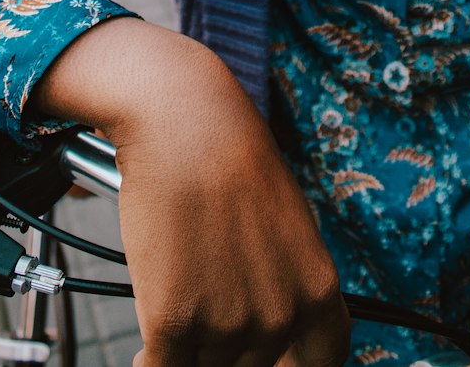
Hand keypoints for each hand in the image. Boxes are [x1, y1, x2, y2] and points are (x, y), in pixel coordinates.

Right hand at [31, 18, 349, 366]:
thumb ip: (286, 280)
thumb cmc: (230, 158)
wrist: (186, 125)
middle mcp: (279, 316)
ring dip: (188, 353)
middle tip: (207, 328)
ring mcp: (227, 324)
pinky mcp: (174, 323)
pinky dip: (150, 363)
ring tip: (177, 324)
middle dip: (227, 353)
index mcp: (317, 289)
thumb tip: (273, 326)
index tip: (276, 364)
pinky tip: (147, 351)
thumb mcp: (287, 221)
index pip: (323, 362)